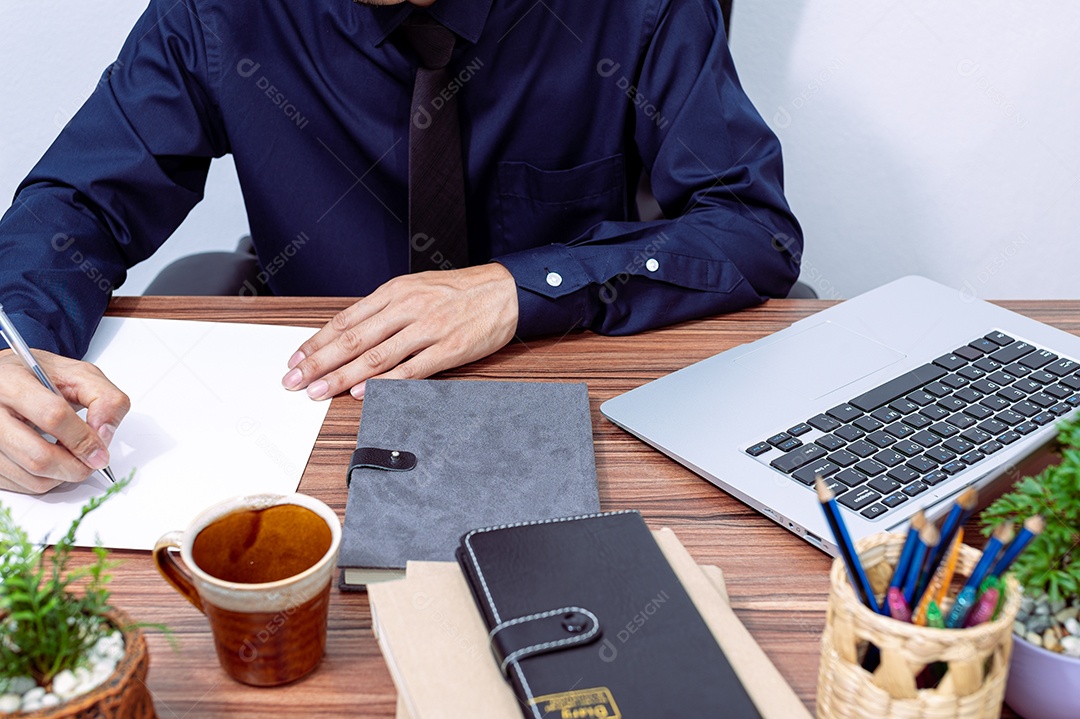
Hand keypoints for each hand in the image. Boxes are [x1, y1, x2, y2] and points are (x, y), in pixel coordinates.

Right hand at [0, 349, 129, 493]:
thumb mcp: (78, 374)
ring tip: (72, 456)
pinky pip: (21, 484)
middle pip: (38, 456)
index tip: (101, 451)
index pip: (52, 416)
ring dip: (63, 476)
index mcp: (11, 382)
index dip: (83, 439)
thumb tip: (105, 433)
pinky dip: (45, 480)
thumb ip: (104, 397)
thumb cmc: (39, 377)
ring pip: (31, 476)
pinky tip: (52, 460)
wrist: (5, 381)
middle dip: (76, 466)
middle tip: (92, 461)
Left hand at [282, 263, 518, 398]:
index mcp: (395, 292)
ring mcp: (427, 328)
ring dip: (342, 377)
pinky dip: (384, 383)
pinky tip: (362, 393)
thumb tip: (350, 335)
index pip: (346, 320)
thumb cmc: (459, 292)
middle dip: (319, 362)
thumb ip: (385, 310)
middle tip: (295, 381)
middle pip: (353, 339)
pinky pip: (410, 369)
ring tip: (319, 392)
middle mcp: (407, 307)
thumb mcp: (416, 288)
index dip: (317, 342)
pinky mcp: (448, 349)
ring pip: (375, 356)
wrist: (505, 291)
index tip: (296, 360)